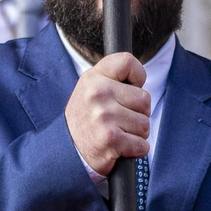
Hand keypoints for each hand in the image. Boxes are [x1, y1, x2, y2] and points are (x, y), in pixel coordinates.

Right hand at [64, 53, 148, 176]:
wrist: (66, 148)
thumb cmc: (86, 118)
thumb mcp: (90, 88)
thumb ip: (112, 78)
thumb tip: (140, 80)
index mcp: (93, 78)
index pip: (127, 62)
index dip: (137, 76)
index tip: (131, 88)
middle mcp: (97, 94)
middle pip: (145, 99)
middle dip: (138, 113)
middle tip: (120, 119)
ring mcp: (104, 117)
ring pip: (145, 124)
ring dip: (136, 133)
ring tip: (117, 133)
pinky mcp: (111, 139)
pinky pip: (142, 144)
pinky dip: (135, 149)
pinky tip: (119, 146)